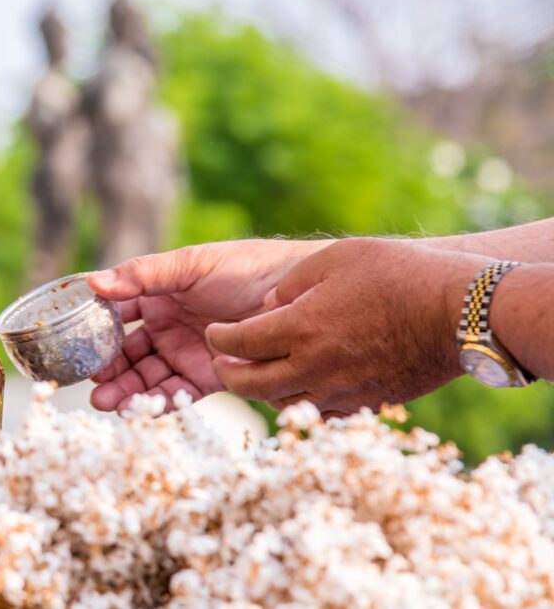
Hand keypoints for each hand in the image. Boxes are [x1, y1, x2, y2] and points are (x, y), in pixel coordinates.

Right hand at [87, 238, 331, 412]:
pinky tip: (138, 411)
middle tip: (91, 386)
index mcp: (159, 292)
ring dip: (126, 390)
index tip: (75, 345)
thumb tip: (93, 282)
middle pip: (128, 351)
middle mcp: (169, 324)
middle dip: (108, 370)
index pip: (117, 313)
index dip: (95, 330)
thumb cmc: (247, 268)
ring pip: (147, 375)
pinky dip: (157, 403)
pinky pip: (177, 393)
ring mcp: (187, 351)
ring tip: (107, 403)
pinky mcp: (210, 376)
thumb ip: (142, 275)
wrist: (302, 296)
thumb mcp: (191, 265)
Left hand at [206, 238, 484, 416]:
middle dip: (227, 373)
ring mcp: (339, 392)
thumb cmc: (397, 274)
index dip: (219, 339)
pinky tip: (296, 387)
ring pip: (280, 403)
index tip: (215, 334)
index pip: (238, 344)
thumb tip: (266, 308)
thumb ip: (290, 285)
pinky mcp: (363, 405)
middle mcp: (313, 367)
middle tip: (220, 362)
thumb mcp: (334, 260)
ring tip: (254, 374)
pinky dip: (297, 402)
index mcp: (300, 329)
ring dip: (260, 390)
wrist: (458, 313)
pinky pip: (316, 414)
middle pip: (250, 384)